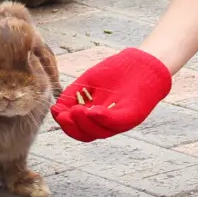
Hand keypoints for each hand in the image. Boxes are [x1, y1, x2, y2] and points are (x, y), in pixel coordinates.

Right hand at [51, 48, 172, 140]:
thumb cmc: (116, 71)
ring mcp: (121, 121)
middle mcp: (109, 123)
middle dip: (73, 127)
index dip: (65, 124)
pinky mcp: (134, 115)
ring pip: (101, 132)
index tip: (56, 112)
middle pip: (87, 135)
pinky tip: (93, 110)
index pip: (79, 129)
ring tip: (77, 110)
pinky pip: (117, 122)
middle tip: (65, 114)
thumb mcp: (89, 81)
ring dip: (86, 124)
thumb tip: (56, 109)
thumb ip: (73, 94)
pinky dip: (104, 119)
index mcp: (97, 117)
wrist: (142, 61)